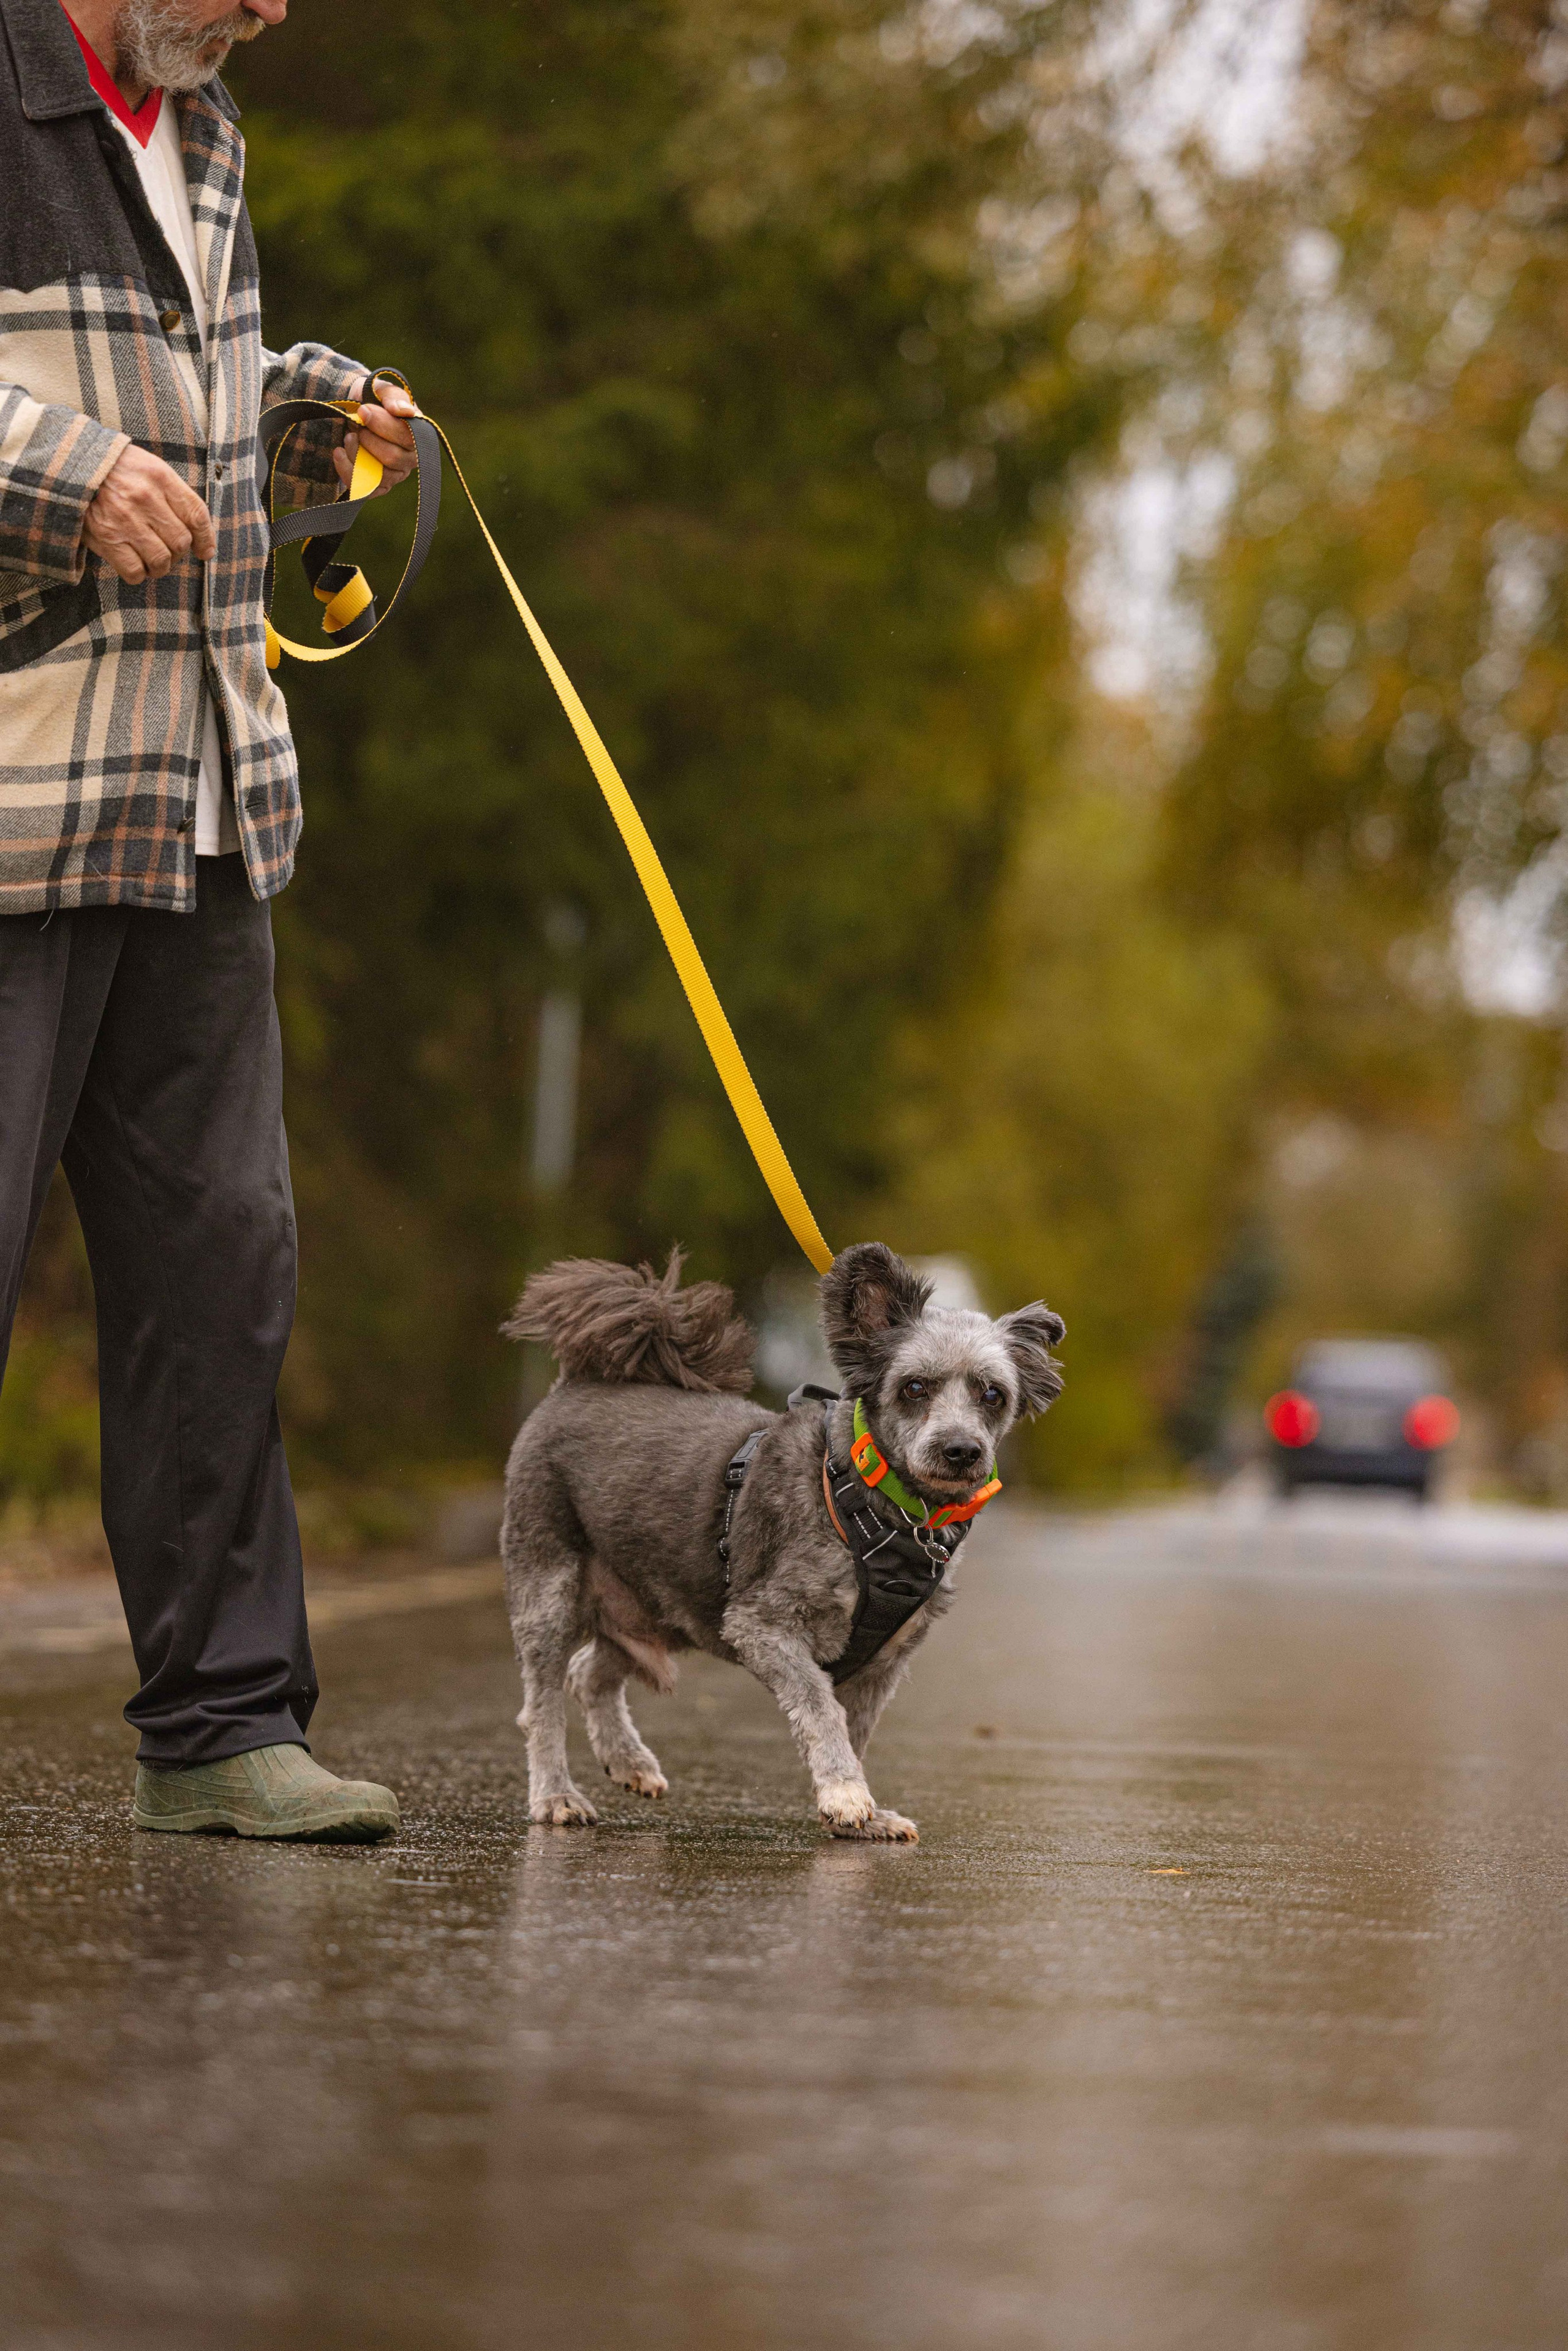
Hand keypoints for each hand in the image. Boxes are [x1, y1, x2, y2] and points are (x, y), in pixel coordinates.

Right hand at [83, 444, 215, 584]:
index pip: (196, 514)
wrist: (69, 466)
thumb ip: (172, 493)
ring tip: (153, 559)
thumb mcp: (147, 466)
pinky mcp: (106, 538)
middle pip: (181, 542)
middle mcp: (145, 498)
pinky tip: (135, 564)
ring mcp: (125, 520)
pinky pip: (135, 572)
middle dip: (179, 552)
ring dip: (161, 566)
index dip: (206, 538)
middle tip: (168, 549)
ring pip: (162, 561)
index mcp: (160, 477)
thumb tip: (198, 532)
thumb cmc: (114, 468)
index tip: (205, 551)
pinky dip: (139, 574)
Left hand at [333, 377, 421, 496]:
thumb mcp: (381, 390)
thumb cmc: (373, 401)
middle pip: (392, 458)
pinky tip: (338, 452)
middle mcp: (410, 459)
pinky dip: (347, 470)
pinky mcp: (377, 487)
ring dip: (356, 454)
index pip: (408, 438)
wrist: (356, 413)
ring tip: (348, 437)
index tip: (363, 411)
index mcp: (417, 435)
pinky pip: (363, 489)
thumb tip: (405, 411)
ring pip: (378, 476)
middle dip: (368, 439)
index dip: (384, 426)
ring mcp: (395, 475)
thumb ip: (393, 397)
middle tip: (357, 425)